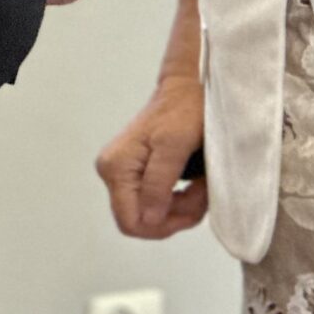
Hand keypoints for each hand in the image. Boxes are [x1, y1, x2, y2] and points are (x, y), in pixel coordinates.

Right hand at [97, 76, 209, 237]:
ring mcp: (121, 172)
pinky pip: (152, 199)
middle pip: (140, 219)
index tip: (192, 211)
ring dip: (179, 208)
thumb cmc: (185, 109)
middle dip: (174, 216)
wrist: (187, 87)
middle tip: (201, 196)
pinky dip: (175, 199)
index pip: (131, 221)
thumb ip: (158, 183)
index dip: (162, 226)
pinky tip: (192, 186)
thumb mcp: (176, 146)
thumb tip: (148, 219)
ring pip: (148, 212)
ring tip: (201, 188)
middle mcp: (112, 171)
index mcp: (117, 167)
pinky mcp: (134, 171)